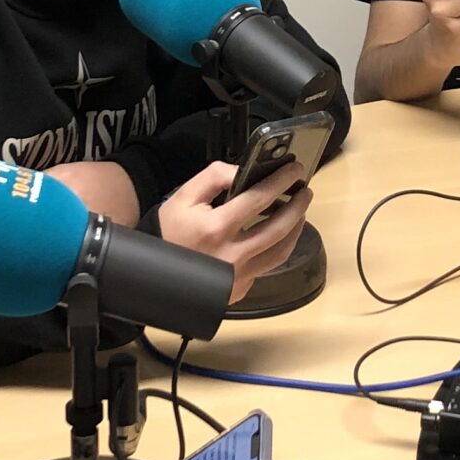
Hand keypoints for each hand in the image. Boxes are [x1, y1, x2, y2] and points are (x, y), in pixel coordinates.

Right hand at [156, 161, 312, 303]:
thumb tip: (241, 170)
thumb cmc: (168, 233)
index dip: (281, 181)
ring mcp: (238, 276)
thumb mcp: (183, 197)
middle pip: (279, 228)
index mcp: (217, 228)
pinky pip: (266, 268)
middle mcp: (232, 255)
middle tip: (305, 191)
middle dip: (298, 206)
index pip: (259, 199)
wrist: (153, 274)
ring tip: (299, 213)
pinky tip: (278, 237)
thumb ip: (213, 177)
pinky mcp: (239, 289)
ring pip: (280, 253)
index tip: (295, 170)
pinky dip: (276, 250)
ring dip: (295, 230)